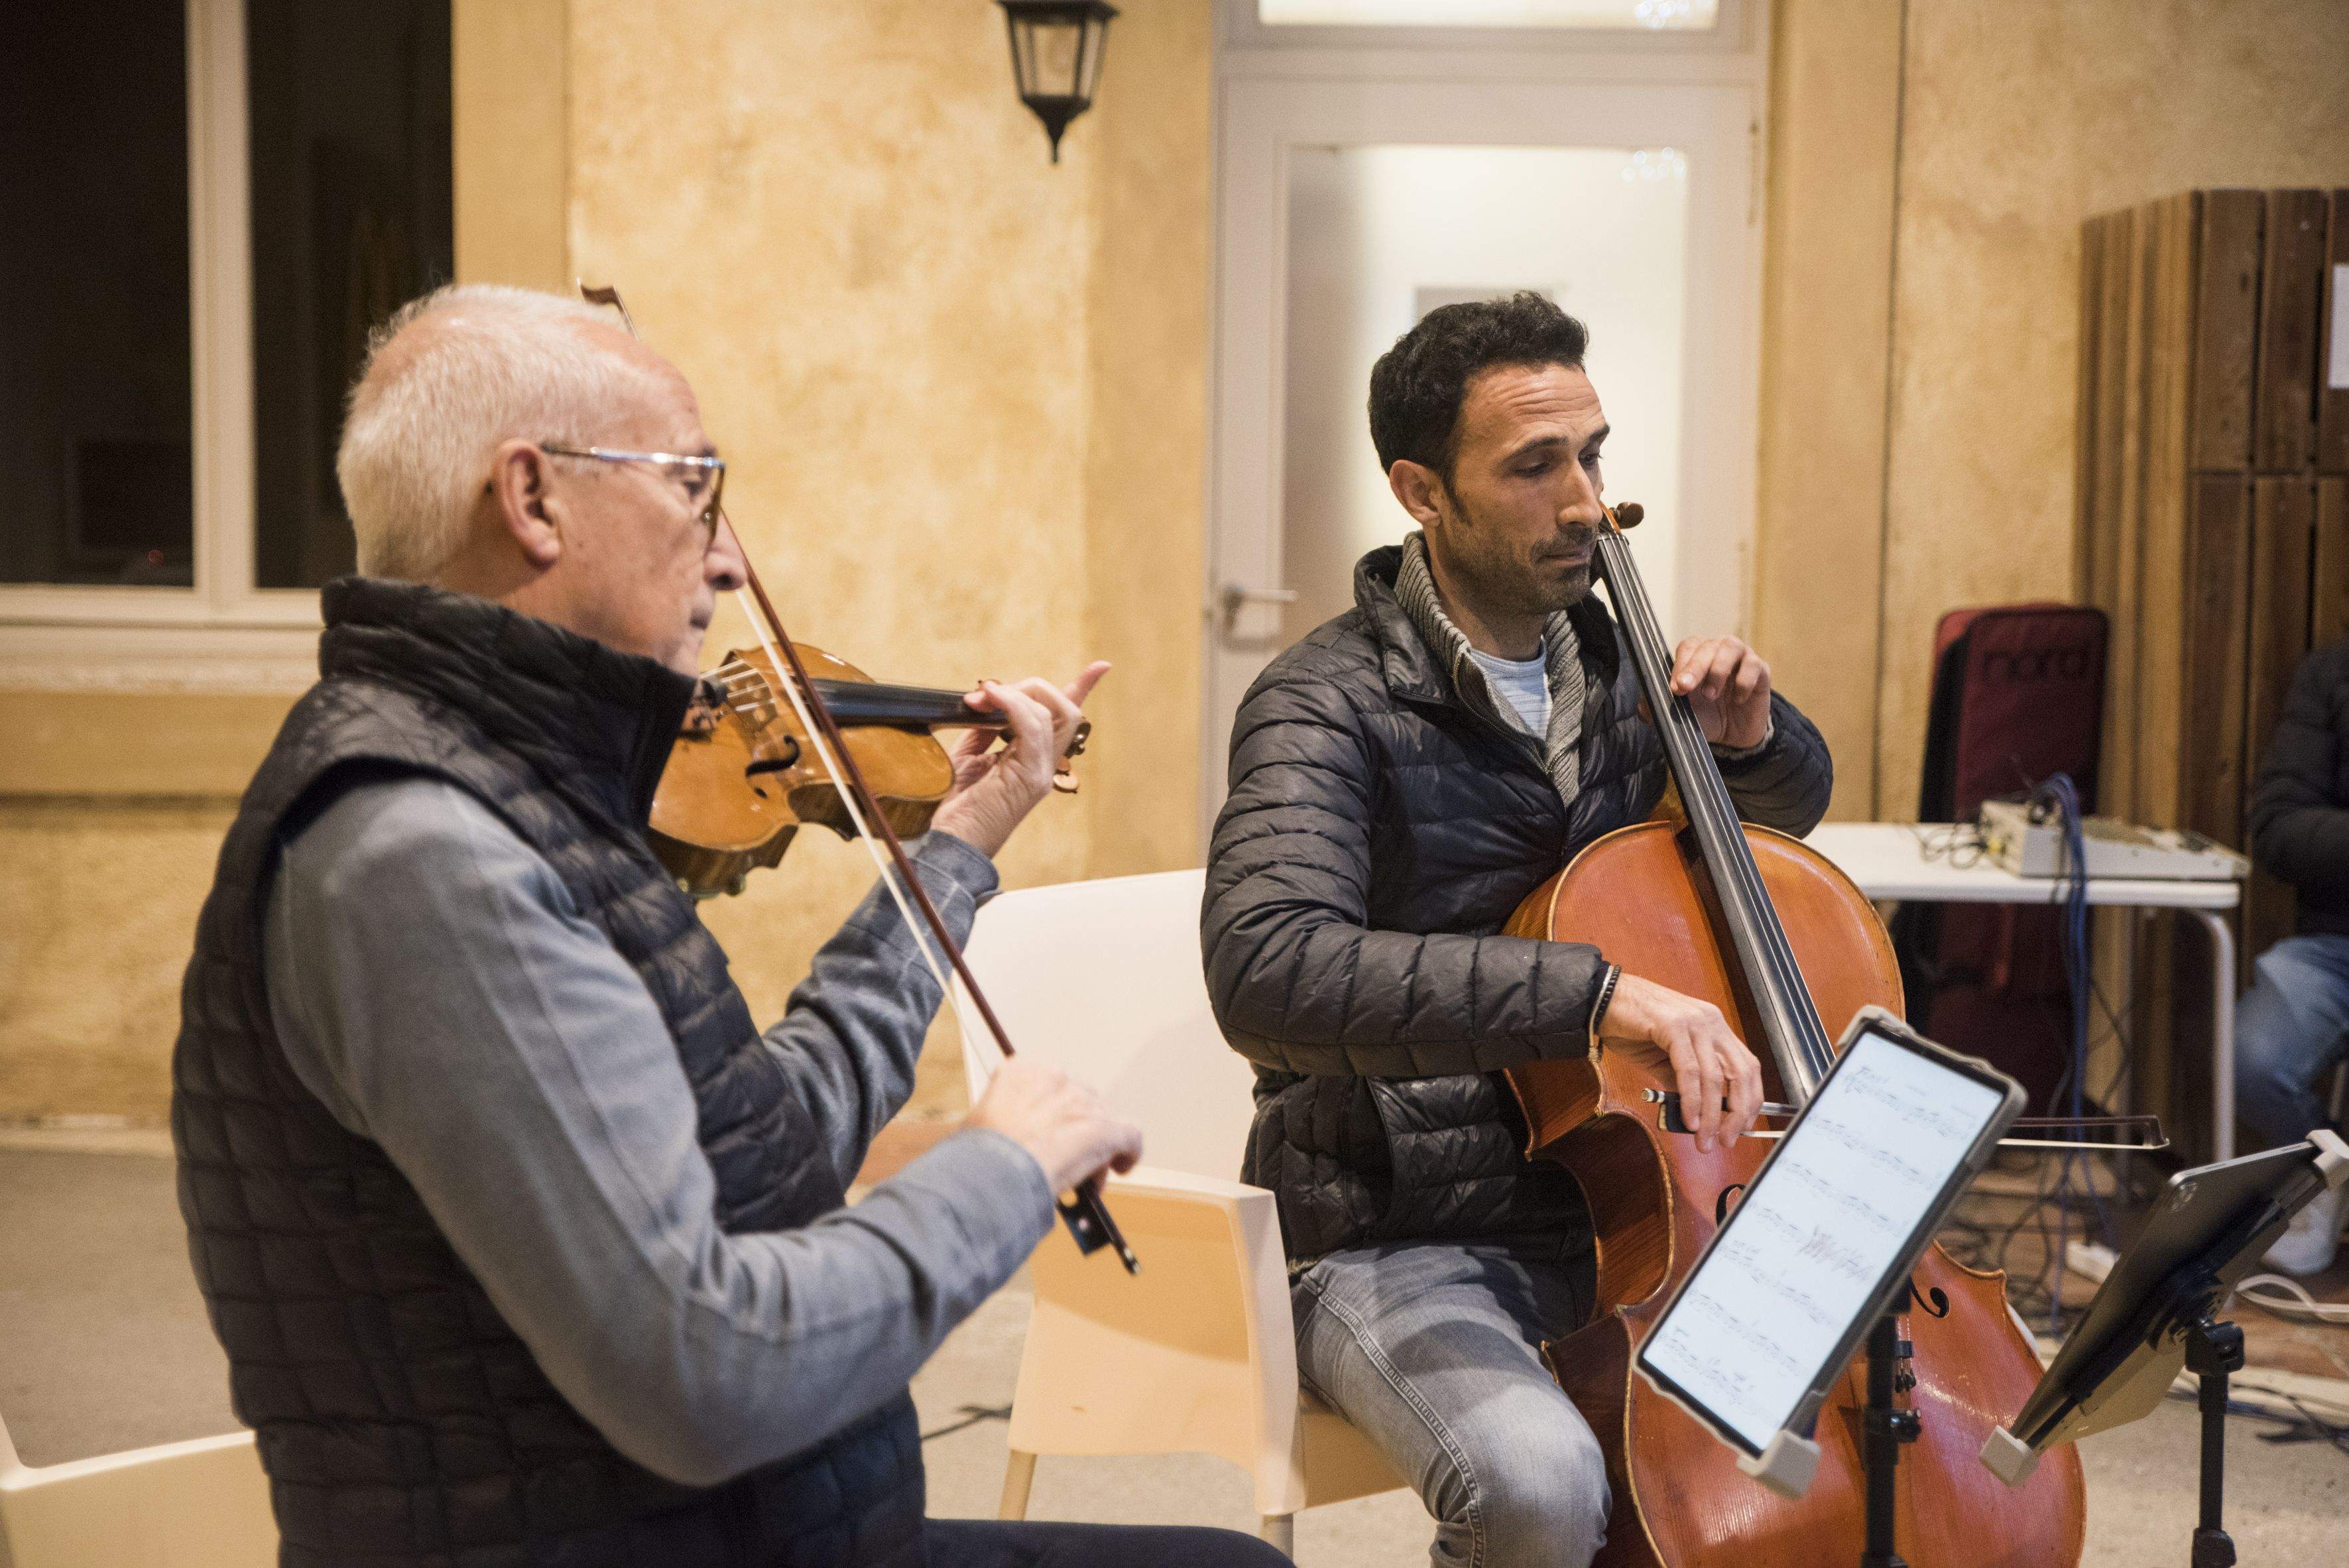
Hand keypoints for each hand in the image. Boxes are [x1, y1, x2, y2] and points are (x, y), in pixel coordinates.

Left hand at [929, 661, 1109, 858]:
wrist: (949, 843)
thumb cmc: (954, 808)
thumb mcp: (968, 755)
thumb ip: (983, 728)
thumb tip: (988, 699)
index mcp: (1034, 760)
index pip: (1065, 718)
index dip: (1082, 688)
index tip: (1101, 666)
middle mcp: (1045, 765)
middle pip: (1062, 708)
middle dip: (1028, 687)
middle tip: (986, 692)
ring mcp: (1041, 771)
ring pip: (1051, 712)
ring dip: (1013, 693)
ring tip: (980, 697)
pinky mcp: (1031, 776)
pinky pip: (1032, 726)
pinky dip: (1012, 704)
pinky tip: (991, 698)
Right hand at [966, 1057, 1142, 1194]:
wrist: (994, 1171)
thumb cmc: (976, 1157)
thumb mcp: (977, 1128)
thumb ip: (999, 1125)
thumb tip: (1007, 1146)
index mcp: (1020, 1072)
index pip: (1044, 1087)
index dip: (1047, 1113)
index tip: (1042, 1132)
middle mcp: (1055, 1079)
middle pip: (1075, 1102)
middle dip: (1072, 1130)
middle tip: (1063, 1160)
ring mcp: (1081, 1103)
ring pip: (1098, 1121)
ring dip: (1093, 1148)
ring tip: (1084, 1178)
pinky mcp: (1104, 1129)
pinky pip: (1129, 1136)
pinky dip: (1128, 1152)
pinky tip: (1123, 1167)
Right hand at [1595, 972, 1763, 1152]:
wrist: (1600, 1000)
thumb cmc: (1631, 1026)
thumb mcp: (1666, 1058)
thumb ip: (1685, 1082)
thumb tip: (1699, 1114)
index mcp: (1714, 1027)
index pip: (1747, 1066)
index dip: (1750, 1099)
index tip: (1742, 1126)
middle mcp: (1711, 1021)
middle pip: (1740, 1073)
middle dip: (1737, 1113)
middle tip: (1726, 1140)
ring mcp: (1694, 1021)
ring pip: (1714, 1076)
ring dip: (1712, 1114)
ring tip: (1703, 1138)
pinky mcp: (1674, 1025)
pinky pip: (1689, 1070)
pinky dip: (1691, 1099)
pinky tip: (1688, 1118)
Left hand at [1668, 636, 1770, 749]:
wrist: (1733, 736)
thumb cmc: (1705, 717)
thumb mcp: (1680, 715)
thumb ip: (1658, 709)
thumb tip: (1644, 708)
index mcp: (1697, 656)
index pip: (1688, 647)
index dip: (1681, 664)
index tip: (1676, 687)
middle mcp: (1718, 650)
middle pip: (1707, 645)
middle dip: (1694, 667)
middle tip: (1686, 688)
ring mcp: (1741, 658)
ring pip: (1731, 646)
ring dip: (1718, 670)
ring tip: (1712, 695)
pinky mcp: (1761, 670)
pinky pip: (1754, 666)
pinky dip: (1744, 682)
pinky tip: (1737, 700)